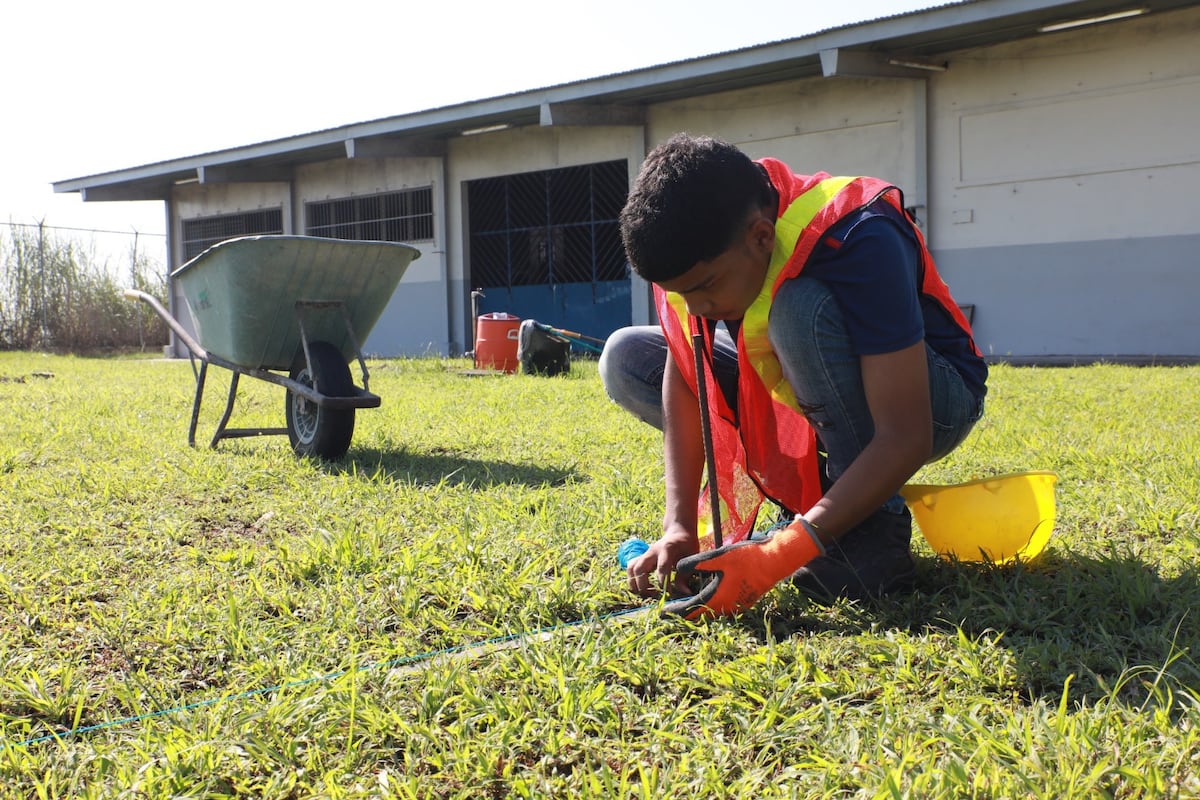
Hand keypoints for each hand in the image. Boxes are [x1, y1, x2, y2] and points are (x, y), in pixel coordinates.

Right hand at [627, 527, 698, 597]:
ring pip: (631, 569)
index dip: (664, 583)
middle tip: (655, 595)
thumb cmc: (686, 545)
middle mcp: (652, 551)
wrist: (678, 532)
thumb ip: (685, 575)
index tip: (668, 594)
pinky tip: (644, 586)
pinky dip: (633, 579)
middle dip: (644, 585)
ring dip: (635, 583)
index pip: (662, 567)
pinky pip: (631, 568)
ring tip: (647, 592)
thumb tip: (686, 593)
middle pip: (640, 568)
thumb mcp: (691, 557)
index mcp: (667, 548)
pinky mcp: (641, 557)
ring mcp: (645, 554)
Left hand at [661, 519, 823, 619]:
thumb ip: (695, 564)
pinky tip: (703, 595)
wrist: (774, 562)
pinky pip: (720, 607)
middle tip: (668, 605)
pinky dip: (709, 604)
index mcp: (717, 598)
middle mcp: (725, 608)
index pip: (690, 610)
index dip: (675, 610)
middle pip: (699, 613)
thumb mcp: (717, 557)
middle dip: (683, 610)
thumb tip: (678, 567)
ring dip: (696, 607)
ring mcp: (735, 607)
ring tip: (682, 601)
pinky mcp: (741, 603)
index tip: (661, 610)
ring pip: (710, 611)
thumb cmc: (746, 558)